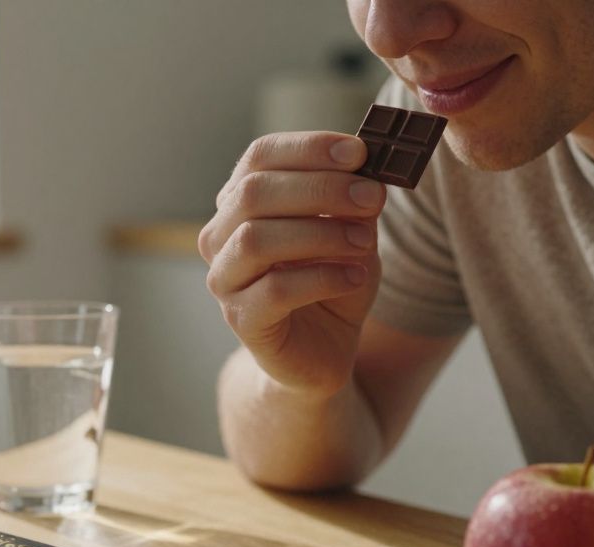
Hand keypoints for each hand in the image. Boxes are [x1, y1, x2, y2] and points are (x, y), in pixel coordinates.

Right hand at [199, 132, 385, 396]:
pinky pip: (274, 290)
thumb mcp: (352, 232)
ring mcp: (224, 278)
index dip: (308, 148)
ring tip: (365, 243)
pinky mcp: (241, 319)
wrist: (322, 351)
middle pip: (254, 192)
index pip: (260, 156)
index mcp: (241, 201)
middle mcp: (221, 235)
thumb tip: (369, 174)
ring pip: (256, 240)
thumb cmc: (332, 282)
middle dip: (320, 189)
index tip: (360, 152)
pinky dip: (322, 278)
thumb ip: (353, 203)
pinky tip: (355, 279)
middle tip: (371, 197)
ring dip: (320, 234)